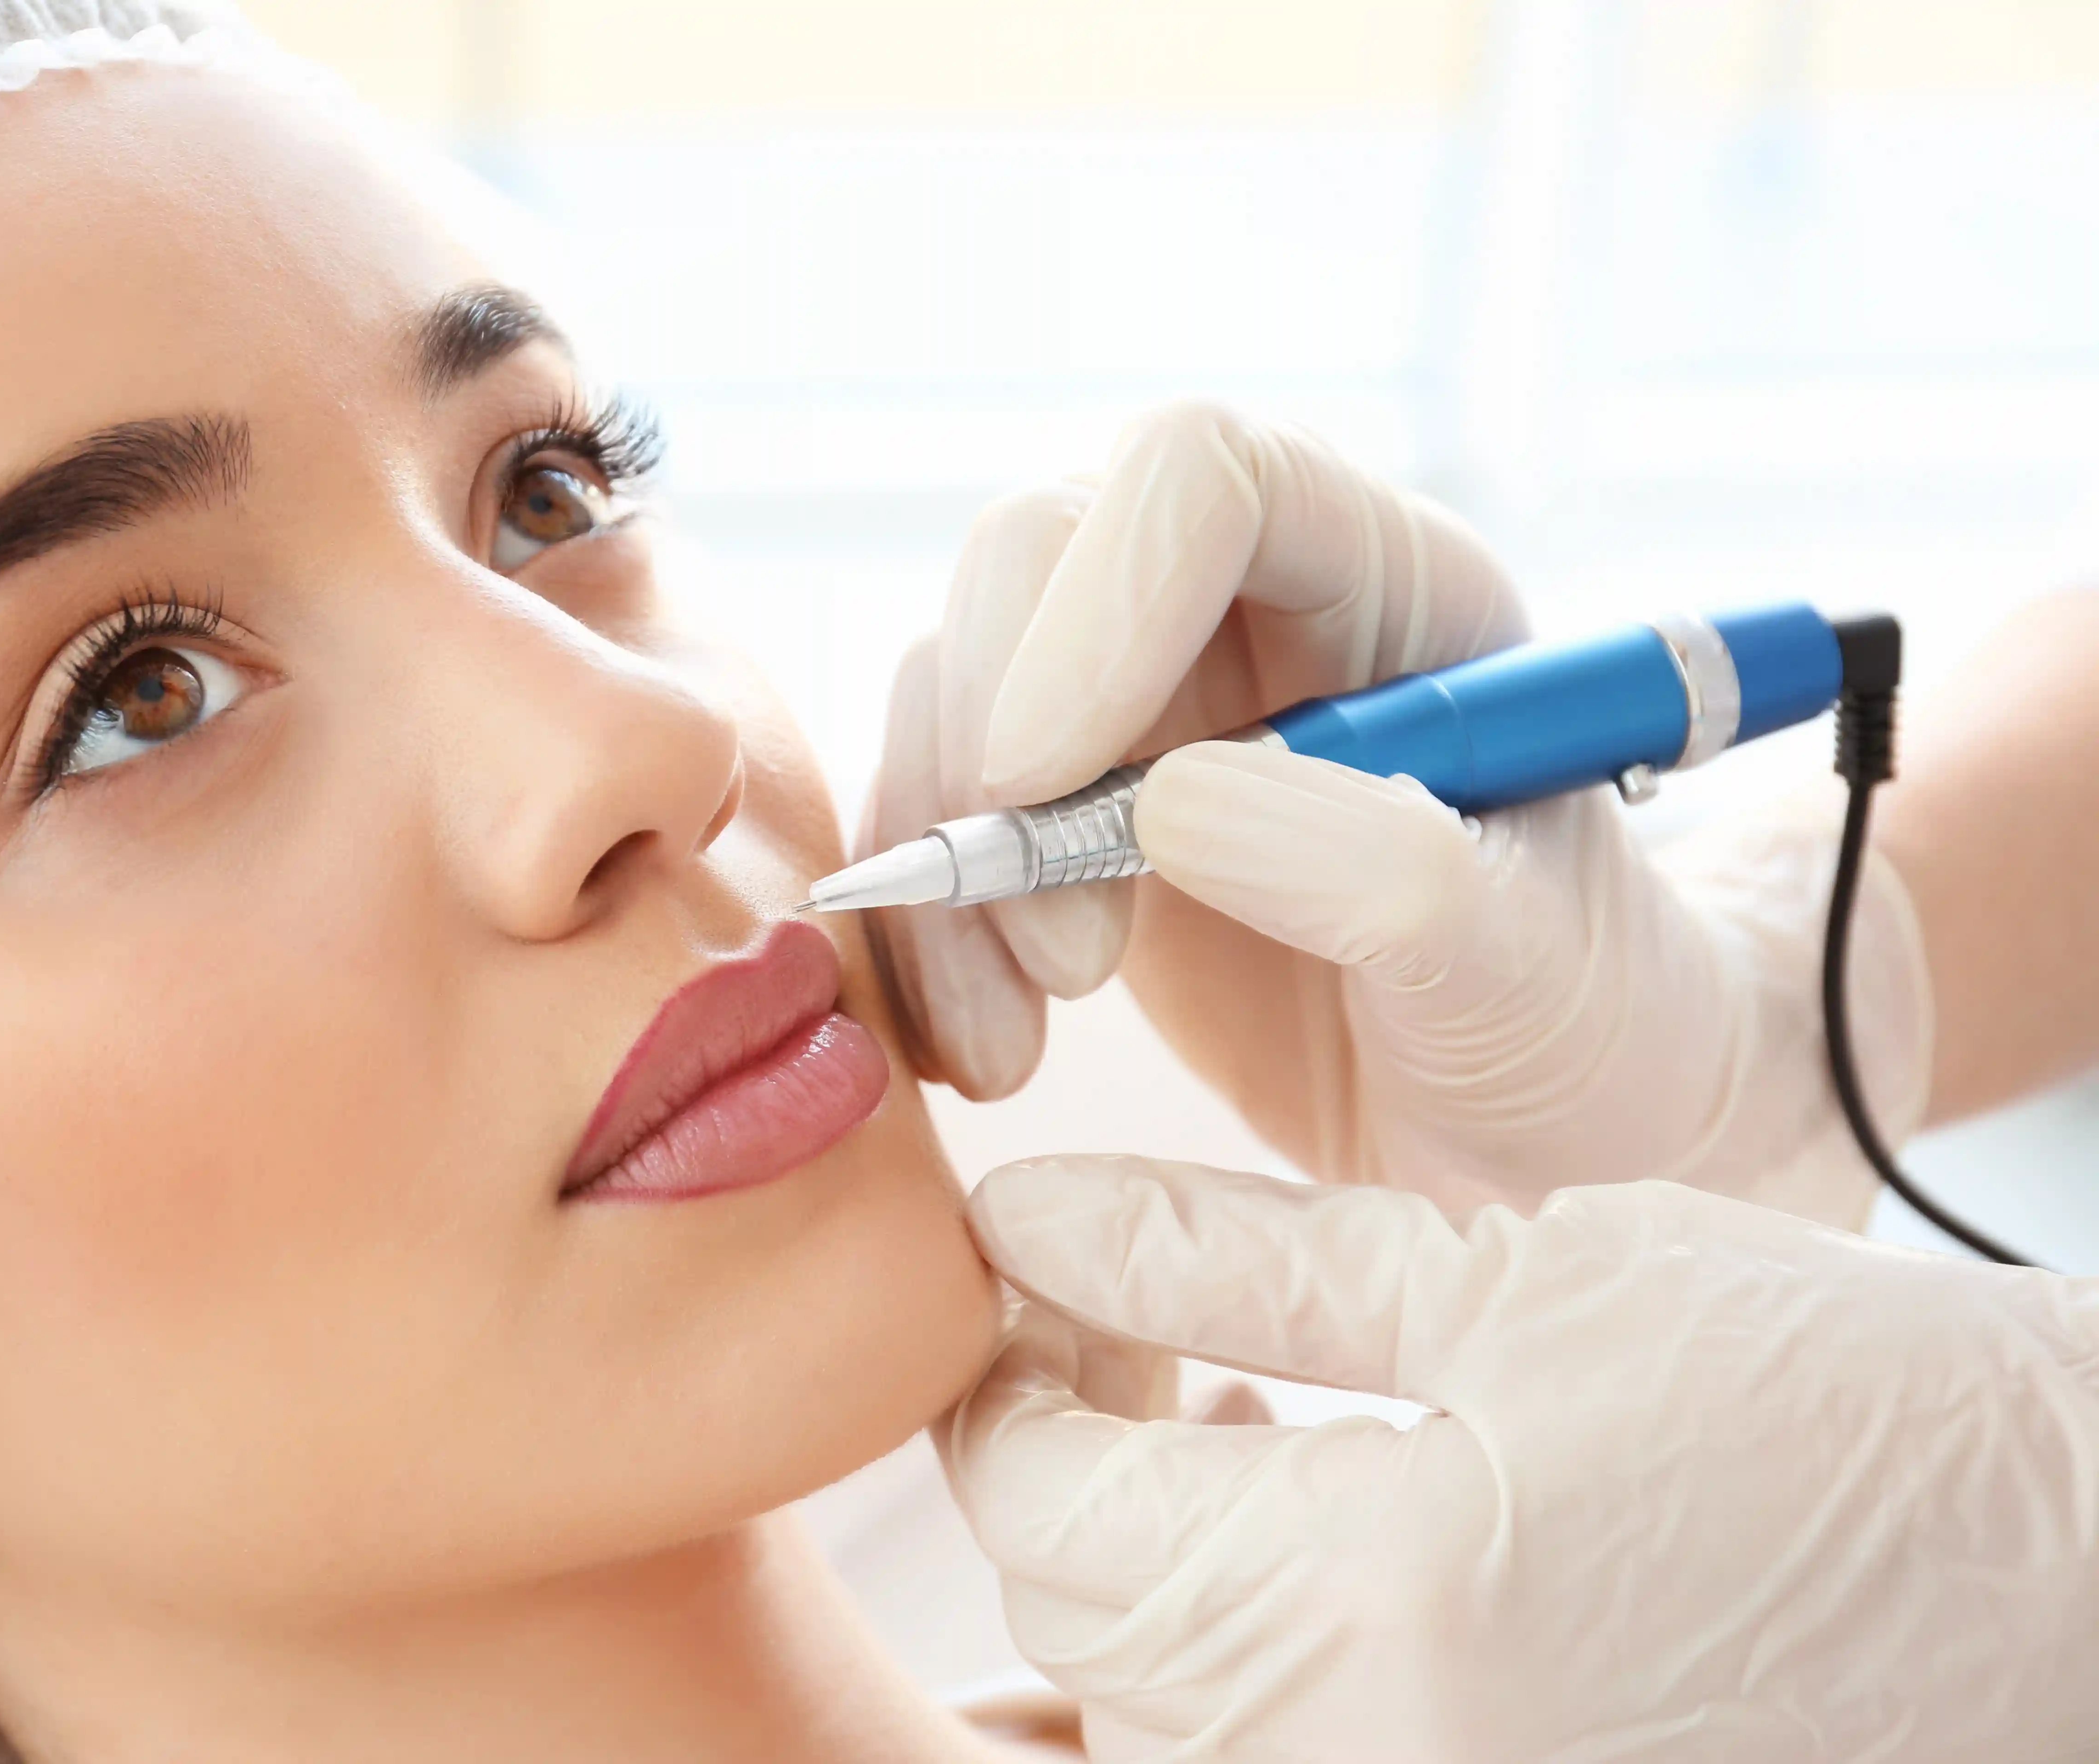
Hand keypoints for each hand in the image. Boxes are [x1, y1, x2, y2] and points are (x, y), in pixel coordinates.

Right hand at [864, 401, 1927, 1222]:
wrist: (1544, 1127)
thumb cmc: (1580, 1020)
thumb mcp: (1534, 970)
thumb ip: (1392, 879)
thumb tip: (1174, 805)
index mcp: (1395, 585)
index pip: (1209, 477)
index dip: (1103, 597)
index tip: (1043, 781)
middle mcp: (1249, 609)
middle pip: (1036, 557)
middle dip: (996, 746)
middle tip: (1068, 962)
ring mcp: (1141, 707)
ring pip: (953, 692)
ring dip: (945, 872)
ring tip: (1016, 1052)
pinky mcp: (1062, 816)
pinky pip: (928, 817)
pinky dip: (919, 937)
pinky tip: (980, 1050)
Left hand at [945, 1155, 2098, 1763]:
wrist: (2056, 1576)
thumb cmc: (1821, 1398)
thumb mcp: (1511, 1280)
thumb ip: (1232, 1260)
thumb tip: (1029, 1219)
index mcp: (1368, 1609)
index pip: (1042, 1514)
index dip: (1010, 1389)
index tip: (1049, 1289)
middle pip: (1081, 1631)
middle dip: (1075, 1473)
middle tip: (1142, 1339)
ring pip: (1156, 1721)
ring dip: (1152, 1578)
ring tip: (1235, 1433)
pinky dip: (1242, 1670)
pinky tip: (1312, 1549)